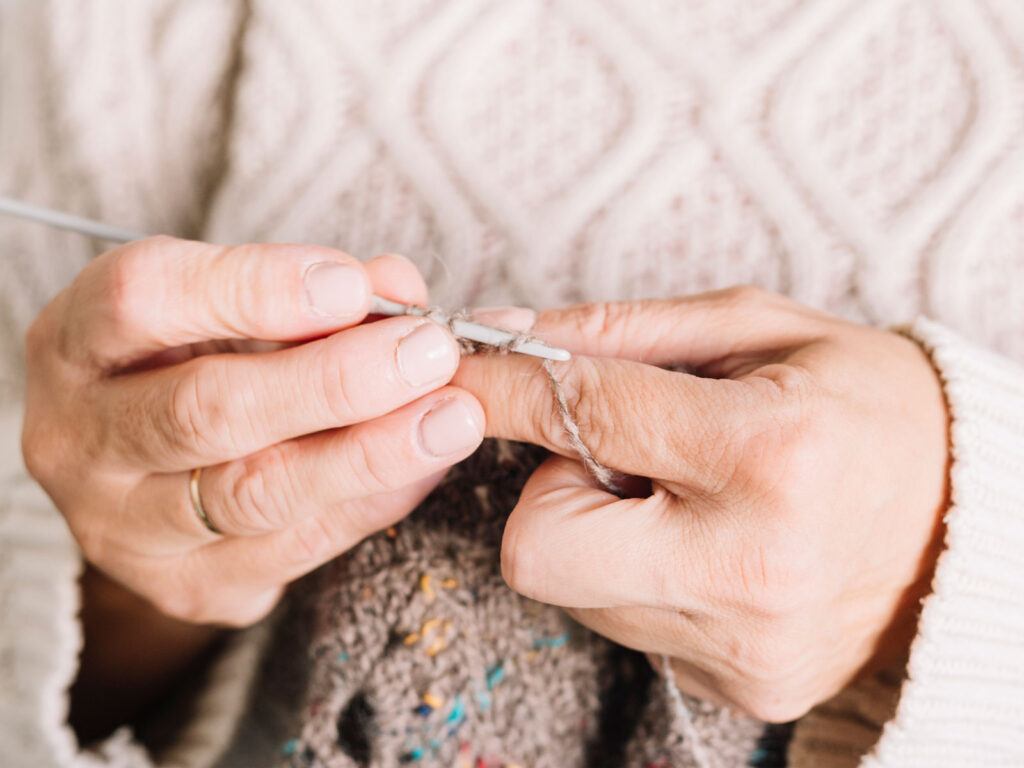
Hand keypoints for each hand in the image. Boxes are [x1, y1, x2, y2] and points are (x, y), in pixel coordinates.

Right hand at [22, 237, 484, 627]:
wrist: (142, 469)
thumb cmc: (190, 359)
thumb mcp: (223, 303)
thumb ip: (305, 287)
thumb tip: (397, 287)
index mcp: (78, 342)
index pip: (145, 300)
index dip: (253, 288)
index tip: (353, 285)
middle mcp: (82, 441)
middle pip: (206, 411)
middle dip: (334, 381)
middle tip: (429, 353)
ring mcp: (127, 529)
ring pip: (256, 496)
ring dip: (371, 453)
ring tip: (453, 417)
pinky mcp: (187, 587)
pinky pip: (297, 549)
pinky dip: (373, 501)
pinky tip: (426, 464)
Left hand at [455, 287, 948, 721]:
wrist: (972, 522)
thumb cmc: (865, 405)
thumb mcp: (759, 331)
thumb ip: (622, 334)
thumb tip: (505, 335)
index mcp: (771, 453)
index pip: (587, 415)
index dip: (507, 388)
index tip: (467, 371)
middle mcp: (753, 566)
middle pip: (539, 547)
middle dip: (548, 491)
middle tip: (618, 454)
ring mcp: (744, 644)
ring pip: (574, 587)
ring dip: (599, 528)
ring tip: (682, 496)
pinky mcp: (739, 686)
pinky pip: (624, 623)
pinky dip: (636, 573)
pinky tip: (704, 543)